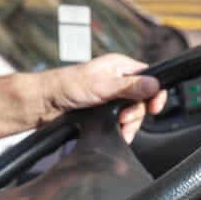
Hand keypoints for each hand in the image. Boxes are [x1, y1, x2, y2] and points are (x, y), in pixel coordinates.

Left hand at [43, 54, 167, 142]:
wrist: (46, 104)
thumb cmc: (67, 87)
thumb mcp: (102, 86)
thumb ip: (129, 87)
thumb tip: (154, 84)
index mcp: (120, 67)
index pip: (149, 77)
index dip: (154, 94)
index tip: (154, 108)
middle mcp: (118, 80)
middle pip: (142, 100)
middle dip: (135, 114)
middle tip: (123, 119)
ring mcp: (113, 96)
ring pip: (133, 113)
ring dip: (128, 125)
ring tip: (119, 129)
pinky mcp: (107, 110)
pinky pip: (123, 122)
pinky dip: (121, 129)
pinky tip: (116, 132)